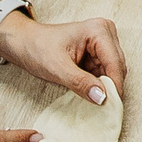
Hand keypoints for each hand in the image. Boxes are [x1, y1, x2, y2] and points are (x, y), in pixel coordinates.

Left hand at [0, 11, 126, 99]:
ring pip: (112, 72)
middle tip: (106, 110)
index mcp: (98, 30)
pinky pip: (104, 73)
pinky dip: (99, 85)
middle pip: (117, 67)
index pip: (115, 63)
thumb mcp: (57, 68)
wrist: (24, 43)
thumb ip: (81, 83)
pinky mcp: (97, 53)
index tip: (112, 108)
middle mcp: (104, 32)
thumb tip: (102, 98)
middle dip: (111, 88)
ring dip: (105, 88)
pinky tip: (93, 96)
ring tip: (98, 104)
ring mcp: (102, 42)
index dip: (114, 87)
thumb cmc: (37, 48)